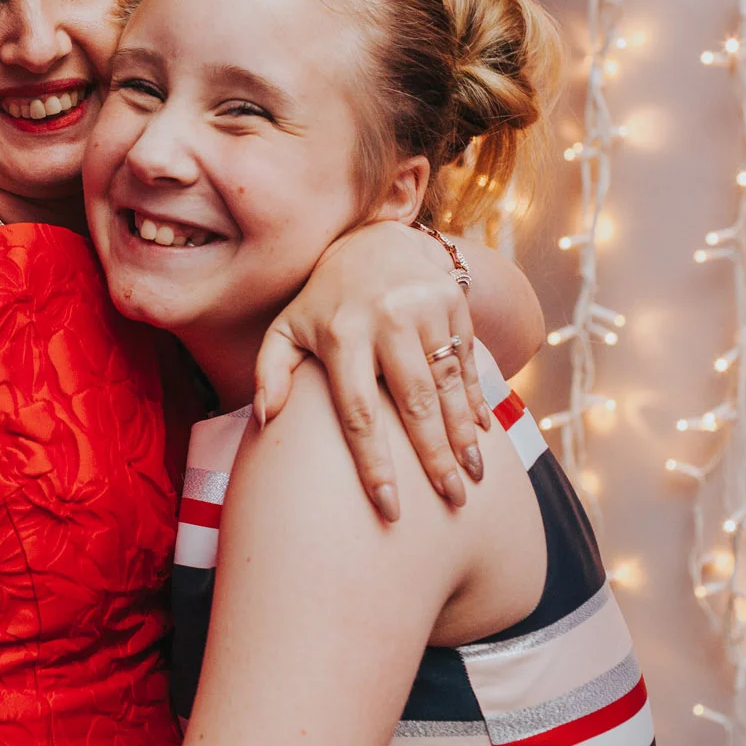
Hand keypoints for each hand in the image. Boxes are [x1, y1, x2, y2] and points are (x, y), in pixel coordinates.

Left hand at [253, 220, 489, 523]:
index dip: (375, 464)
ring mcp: (424, 308)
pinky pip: (467, 361)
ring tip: (473, 477)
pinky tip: (481, 433)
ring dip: (463, 436)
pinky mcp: (454, 302)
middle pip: (414, 403)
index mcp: (341, 333)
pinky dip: (475, 399)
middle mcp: (386, 319)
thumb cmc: (323, 299)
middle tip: (452, 500)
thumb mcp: (287, 327)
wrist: (373, 239)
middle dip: (435, 458)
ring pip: (448, 384)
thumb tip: (264, 419)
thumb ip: (271, 370)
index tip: (389, 506)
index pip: (358, 412)